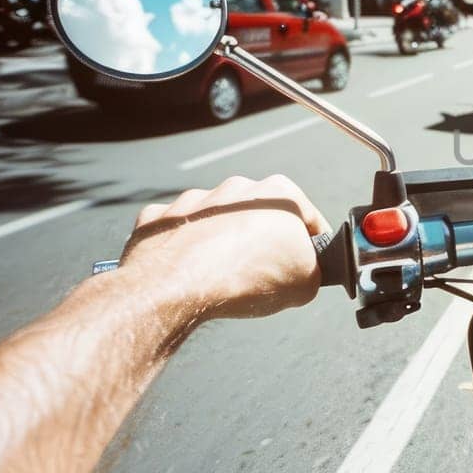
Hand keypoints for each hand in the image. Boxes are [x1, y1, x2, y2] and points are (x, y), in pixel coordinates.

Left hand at [116, 175, 329, 322]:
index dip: (313, 245)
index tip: (308, 265)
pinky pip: (179, 233)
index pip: (308, 219)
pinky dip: (184, 250)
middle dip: (264, 242)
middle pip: (260, 217)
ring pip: (218, 222)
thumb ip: (313, 270)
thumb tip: (302, 274)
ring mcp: (194, 200)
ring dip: (223, 244)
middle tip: (264, 275)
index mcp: (279, 193)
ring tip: (222, 277)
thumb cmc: (248, 278)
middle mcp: (237, 187)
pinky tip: (188, 273)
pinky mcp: (160, 217)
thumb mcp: (307, 284)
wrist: (179, 285)